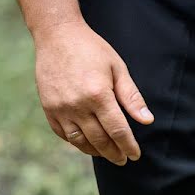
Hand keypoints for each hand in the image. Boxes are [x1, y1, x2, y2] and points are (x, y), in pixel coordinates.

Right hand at [34, 21, 153, 165]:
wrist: (56, 35)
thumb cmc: (91, 48)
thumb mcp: (117, 67)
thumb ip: (131, 96)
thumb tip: (146, 120)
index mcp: (98, 94)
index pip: (118, 130)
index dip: (128, 146)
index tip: (135, 155)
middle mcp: (77, 105)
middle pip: (99, 140)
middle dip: (114, 153)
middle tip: (122, 159)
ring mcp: (60, 108)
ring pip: (79, 141)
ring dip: (94, 151)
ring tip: (105, 153)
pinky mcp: (48, 107)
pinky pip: (62, 133)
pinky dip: (75, 141)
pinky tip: (85, 141)